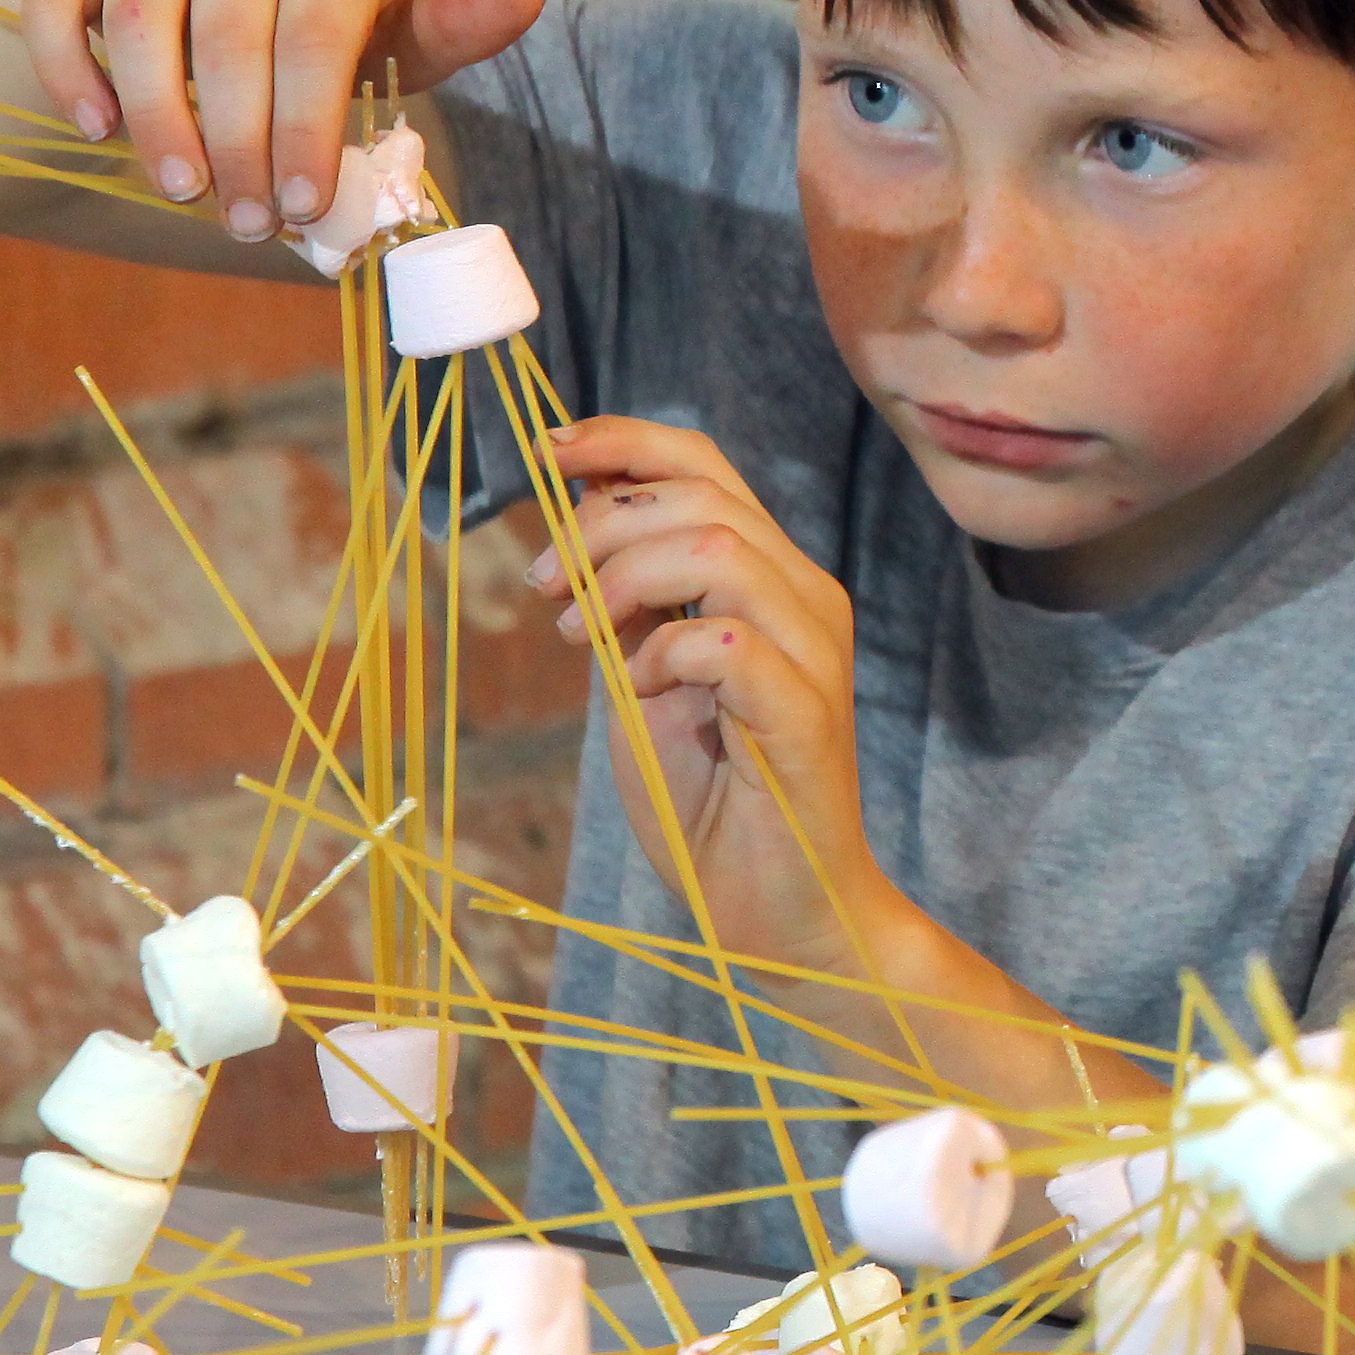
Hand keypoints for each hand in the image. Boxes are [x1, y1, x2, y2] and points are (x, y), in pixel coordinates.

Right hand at [12, 0, 543, 248]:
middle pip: (232, 38)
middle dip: (241, 144)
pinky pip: (59, 5)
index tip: (308, 206)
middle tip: (249, 222)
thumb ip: (455, 27)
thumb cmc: (327, 22)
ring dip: (158, 119)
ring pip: (142, 22)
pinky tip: (98, 132)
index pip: (319, 35)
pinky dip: (73, 71)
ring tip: (184, 192)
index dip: (310, 128)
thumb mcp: (398, 28)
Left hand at [533, 416, 903, 977]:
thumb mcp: (644, 681)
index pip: (706, 467)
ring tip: (576, 634)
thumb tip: (578, 527)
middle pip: (703, 495)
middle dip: (600, 521)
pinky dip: (661, 654)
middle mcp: (805, 600)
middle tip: (542, 584)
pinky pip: (727, 642)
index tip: (549, 451)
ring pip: (720, 550)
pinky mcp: (804, 714)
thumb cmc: (712, 802)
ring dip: (624, 579)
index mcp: (771, 582)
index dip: (624, 441)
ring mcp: (812, 654)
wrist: (780, 912)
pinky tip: (637, 692)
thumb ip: (628, 607)